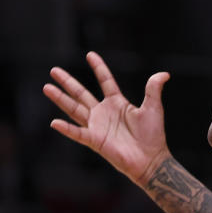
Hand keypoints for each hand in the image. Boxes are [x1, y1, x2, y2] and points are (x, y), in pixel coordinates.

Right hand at [43, 51, 170, 185]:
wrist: (151, 159)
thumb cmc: (153, 135)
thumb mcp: (154, 108)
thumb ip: (154, 89)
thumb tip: (164, 74)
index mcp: (117, 103)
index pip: (105, 81)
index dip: (98, 68)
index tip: (90, 54)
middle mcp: (104, 113)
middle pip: (81, 94)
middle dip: (68, 82)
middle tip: (54, 70)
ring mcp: (98, 126)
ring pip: (74, 109)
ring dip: (61, 99)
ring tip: (47, 87)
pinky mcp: (95, 140)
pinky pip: (78, 133)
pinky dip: (66, 129)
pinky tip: (54, 122)